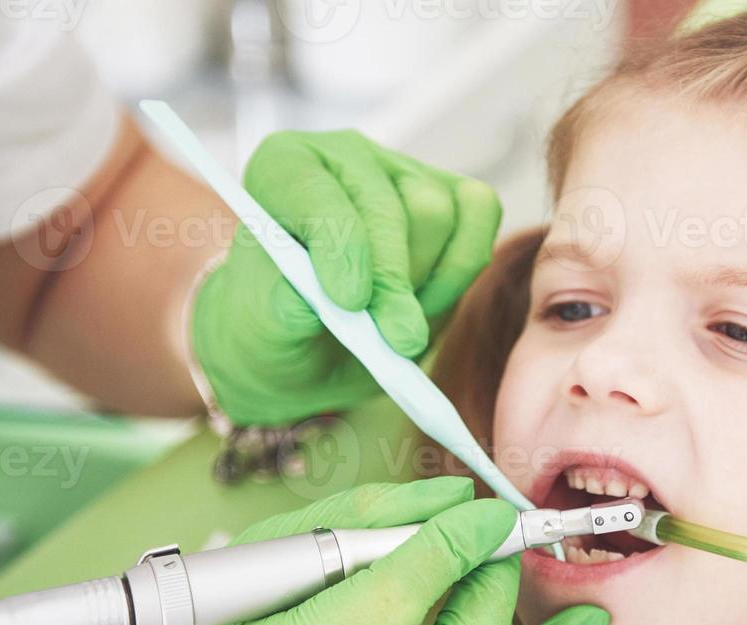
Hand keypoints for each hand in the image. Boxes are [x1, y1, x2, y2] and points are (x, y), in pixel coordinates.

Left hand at [192, 130, 502, 425]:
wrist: (315, 344)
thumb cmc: (282, 327)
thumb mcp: (266, 330)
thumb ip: (281, 313)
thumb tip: (304, 303)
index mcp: (284, 169)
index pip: (317, 193)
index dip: (339, 245)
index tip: (349, 302)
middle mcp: (346, 159)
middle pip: (390, 204)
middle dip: (395, 278)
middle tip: (397, 340)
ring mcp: (404, 173)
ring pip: (437, 214)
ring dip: (425, 280)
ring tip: (396, 323)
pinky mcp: (452, 197)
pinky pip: (479, 214)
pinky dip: (461, 268)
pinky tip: (430, 303)